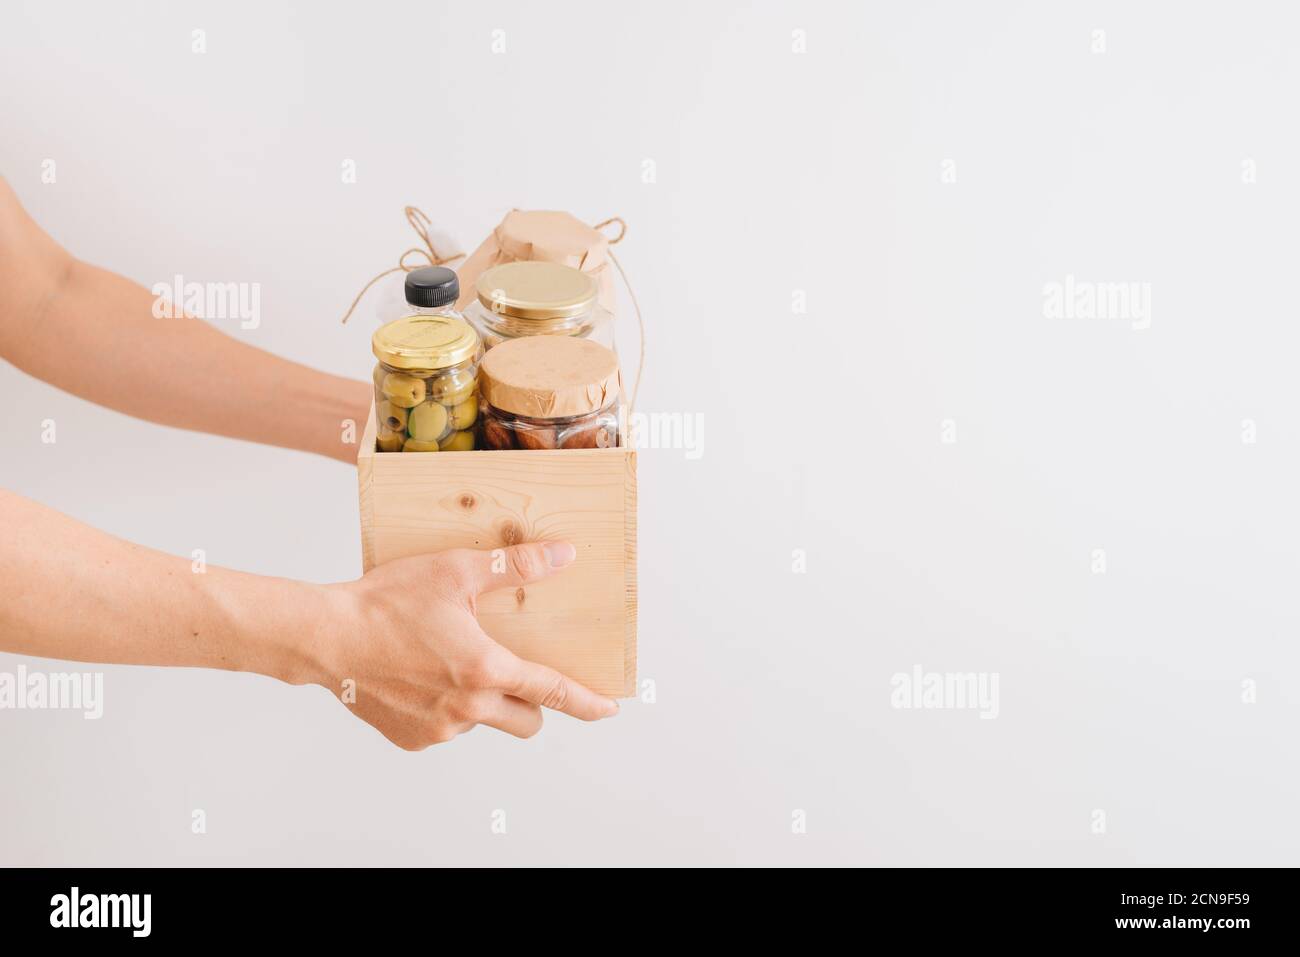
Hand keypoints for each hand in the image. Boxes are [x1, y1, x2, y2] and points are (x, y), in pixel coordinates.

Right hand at [317, 541, 618, 749]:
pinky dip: (445, 708)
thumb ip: (514, 567)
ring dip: (482, 701)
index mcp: (483, 671)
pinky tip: (419, 676)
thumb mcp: (455, 572)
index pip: (551, 691)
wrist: (324, 638)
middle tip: (510, 669)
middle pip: (526, 720)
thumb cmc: (386, 601)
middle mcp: (466, 710)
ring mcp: (438, 731)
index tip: (609, 708)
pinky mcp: (412, 741)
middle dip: (531, 702)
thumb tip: (563, 555)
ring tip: (447, 662)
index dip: (585, 702)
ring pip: (484, 723)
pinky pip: (447, 729)